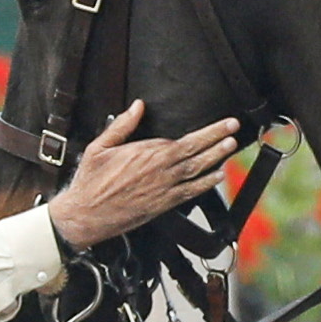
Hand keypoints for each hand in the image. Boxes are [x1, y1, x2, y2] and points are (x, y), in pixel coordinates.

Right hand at [44, 101, 245, 248]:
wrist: (85, 215)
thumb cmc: (90, 182)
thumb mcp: (100, 146)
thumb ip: (122, 125)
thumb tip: (137, 106)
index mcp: (147, 153)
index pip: (187, 139)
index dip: (210, 131)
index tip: (225, 123)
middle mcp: (160, 170)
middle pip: (198, 153)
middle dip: (219, 139)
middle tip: (235, 129)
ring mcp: (164, 189)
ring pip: (197, 171)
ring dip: (217, 158)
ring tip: (231, 147)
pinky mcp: (163, 205)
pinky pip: (190, 193)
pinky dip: (206, 184)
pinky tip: (217, 177)